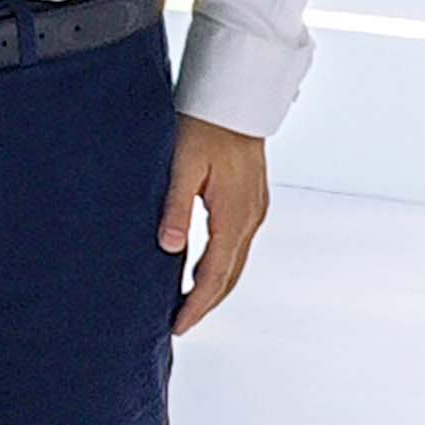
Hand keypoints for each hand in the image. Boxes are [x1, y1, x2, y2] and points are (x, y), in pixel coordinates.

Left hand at [161, 114, 269, 335]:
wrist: (233, 98)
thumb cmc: (202, 125)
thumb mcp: (182, 164)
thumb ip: (176, 207)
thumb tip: (169, 249)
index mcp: (234, 215)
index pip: (215, 274)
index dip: (197, 304)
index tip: (178, 326)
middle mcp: (250, 218)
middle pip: (230, 276)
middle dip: (206, 303)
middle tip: (180, 325)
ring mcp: (255, 210)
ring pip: (236, 262)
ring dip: (215, 287)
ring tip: (189, 305)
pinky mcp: (252, 201)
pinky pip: (238, 245)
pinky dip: (222, 265)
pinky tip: (204, 268)